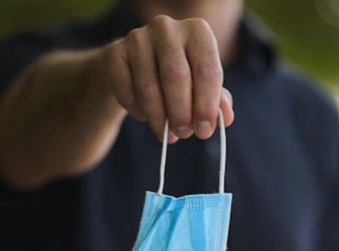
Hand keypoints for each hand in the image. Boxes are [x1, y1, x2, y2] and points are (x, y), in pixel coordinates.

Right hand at [102, 15, 234, 142]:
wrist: (136, 67)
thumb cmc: (178, 78)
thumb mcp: (202, 86)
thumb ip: (217, 101)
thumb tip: (224, 118)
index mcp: (197, 31)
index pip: (207, 70)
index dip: (207, 105)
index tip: (204, 131)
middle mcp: (167, 28)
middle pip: (177, 76)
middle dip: (181, 113)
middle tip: (183, 134)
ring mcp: (138, 37)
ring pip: (149, 87)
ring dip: (159, 118)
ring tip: (166, 134)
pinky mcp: (115, 52)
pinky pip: (125, 90)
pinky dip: (136, 110)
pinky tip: (144, 115)